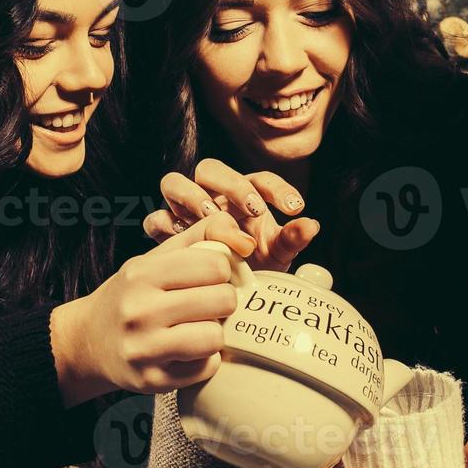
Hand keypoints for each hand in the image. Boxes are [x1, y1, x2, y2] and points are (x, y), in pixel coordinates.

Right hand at [52, 211, 255, 401]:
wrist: (88, 341)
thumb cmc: (131, 295)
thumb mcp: (153, 259)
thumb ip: (199, 237)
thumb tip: (244, 239)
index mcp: (141, 274)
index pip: (215, 265)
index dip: (222, 271)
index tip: (210, 278)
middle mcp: (139, 311)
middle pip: (222, 300)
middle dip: (223, 301)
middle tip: (208, 305)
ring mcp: (144, 349)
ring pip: (215, 337)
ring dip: (215, 333)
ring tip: (198, 328)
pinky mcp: (152, 380)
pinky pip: (207, 368)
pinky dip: (205, 360)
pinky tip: (187, 351)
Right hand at [142, 158, 319, 271]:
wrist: (221, 299)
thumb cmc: (254, 270)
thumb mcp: (276, 257)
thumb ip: (291, 240)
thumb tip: (311, 225)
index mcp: (245, 196)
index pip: (260, 179)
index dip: (278, 189)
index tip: (295, 208)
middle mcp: (213, 196)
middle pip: (210, 169)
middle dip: (231, 185)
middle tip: (252, 209)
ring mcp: (184, 212)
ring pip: (174, 183)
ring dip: (191, 196)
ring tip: (208, 216)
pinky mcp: (165, 233)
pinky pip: (156, 219)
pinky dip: (166, 225)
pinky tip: (184, 240)